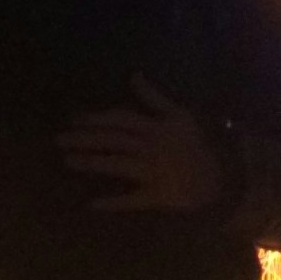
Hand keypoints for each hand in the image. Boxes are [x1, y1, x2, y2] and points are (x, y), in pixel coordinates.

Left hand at [60, 74, 226, 212]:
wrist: (222, 176)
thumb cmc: (197, 144)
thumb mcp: (179, 115)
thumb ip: (154, 97)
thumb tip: (134, 75)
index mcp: (157, 127)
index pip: (121, 120)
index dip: (97, 119)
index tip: (74, 120)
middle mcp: (152, 148)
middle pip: (113, 141)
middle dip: (85, 139)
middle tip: (58, 140)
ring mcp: (154, 172)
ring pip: (118, 165)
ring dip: (92, 163)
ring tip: (67, 161)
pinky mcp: (158, 196)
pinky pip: (134, 200)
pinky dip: (114, 203)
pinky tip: (92, 204)